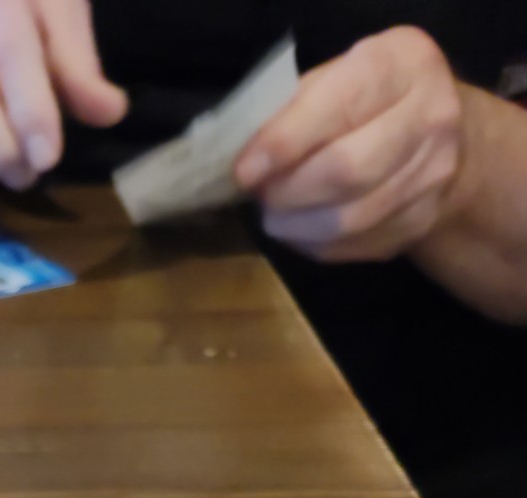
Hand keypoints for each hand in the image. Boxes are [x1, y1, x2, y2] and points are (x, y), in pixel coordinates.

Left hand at [235, 28, 463, 261]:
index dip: (286, 142)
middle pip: (347, 169)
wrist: (441, 138)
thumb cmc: (370, 100)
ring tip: (275, 215)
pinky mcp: (419, 222)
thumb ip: (295, 108)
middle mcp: (430, 116)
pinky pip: (354, 245)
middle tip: (261, 195)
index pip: (341, 105)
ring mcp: (432, 174)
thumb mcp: (338, 77)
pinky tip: (301, 228)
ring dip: (297, 224)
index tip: (244, 170)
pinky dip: (315, 242)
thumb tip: (247, 157)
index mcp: (402, 63)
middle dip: (289, 190)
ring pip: (348, 218)